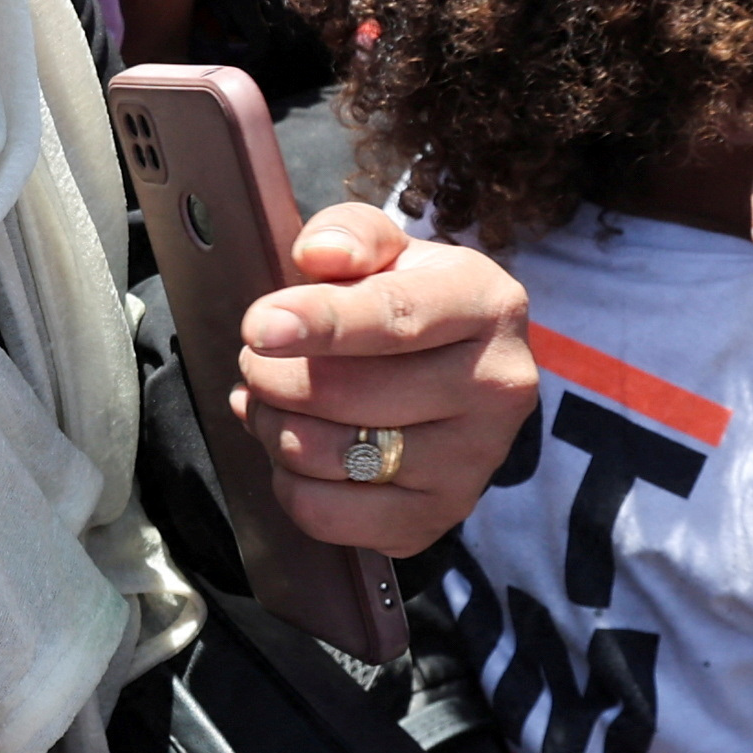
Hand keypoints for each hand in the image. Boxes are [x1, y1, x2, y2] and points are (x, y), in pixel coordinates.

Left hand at [234, 202, 534, 554]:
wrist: (454, 376)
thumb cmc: (407, 301)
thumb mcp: (386, 250)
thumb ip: (350, 234)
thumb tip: (320, 256)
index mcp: (488, 305)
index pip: (396, 318)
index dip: (321, 323)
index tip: (258, 328)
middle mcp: (497, 388)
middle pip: (351, 395)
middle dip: (273, 376)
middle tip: (254, 360)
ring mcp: (473, 463)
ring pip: (330, 457)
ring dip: (273, 427)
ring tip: (269, 401)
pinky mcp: (437, 517)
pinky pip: (328, 515)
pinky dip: (288, 483)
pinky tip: (293, 450)